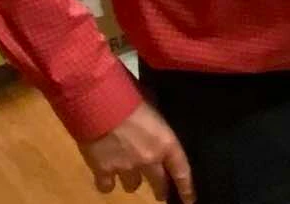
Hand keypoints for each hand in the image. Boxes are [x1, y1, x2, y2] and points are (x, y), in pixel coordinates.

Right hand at [79, 101, 194, 201]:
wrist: (99, 103)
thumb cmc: (131, 96)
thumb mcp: (155, 107)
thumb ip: (157, 125)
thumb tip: (156, 128)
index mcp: (166, 143)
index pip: (182, 171)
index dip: (186, 188)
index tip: (189, 200)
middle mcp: (149, 160)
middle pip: (158, 184)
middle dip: (161, 190)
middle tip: (161, 194)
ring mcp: (125, 167)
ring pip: (132, 186)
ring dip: (132, 180)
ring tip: (127, 172)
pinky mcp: (103, 170)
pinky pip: (106, 186)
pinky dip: (106, 183)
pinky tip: (105, 177)